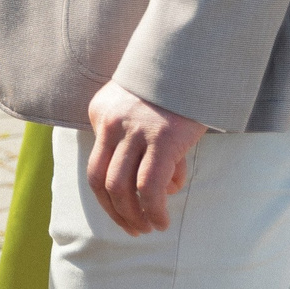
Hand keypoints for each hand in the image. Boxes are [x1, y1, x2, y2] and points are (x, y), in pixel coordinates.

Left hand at [84, 81, 208, 235]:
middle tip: (134, 230)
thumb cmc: (172, 90)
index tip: (121, 212)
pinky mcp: (163, 140)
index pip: (96, 165)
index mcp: (101, 113)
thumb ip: (140, 142)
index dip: (107, 196)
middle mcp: (111, 122)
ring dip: (134, 216)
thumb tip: (160, 186)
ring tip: (151, 228)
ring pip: (121, 188)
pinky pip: (150, 187)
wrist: (193, 58)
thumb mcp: (141, 109)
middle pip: (101, 180)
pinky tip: (163, 220)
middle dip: (116, 213)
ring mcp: (135, 131)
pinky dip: (154, 210)